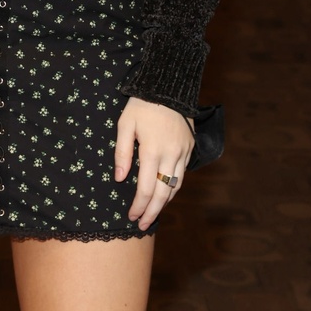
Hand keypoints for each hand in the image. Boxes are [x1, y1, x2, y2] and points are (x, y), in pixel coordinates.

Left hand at [114, 98, 194, 230]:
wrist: (168, 86)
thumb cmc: (141, 104)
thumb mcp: (125, 124)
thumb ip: (122, 152)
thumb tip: (120, 179)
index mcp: (152, 151)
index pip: (146, 188)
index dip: (138, 206)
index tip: (131, 216)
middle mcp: (171, 155)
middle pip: (163, 193)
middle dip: (152, 212)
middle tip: (143, 224)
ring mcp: (182, 153)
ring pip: (175, 186)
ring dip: (164, 203)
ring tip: (153, 214)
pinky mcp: (189, 148)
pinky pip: (182, 174)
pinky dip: (174, 187)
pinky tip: (166, 193)